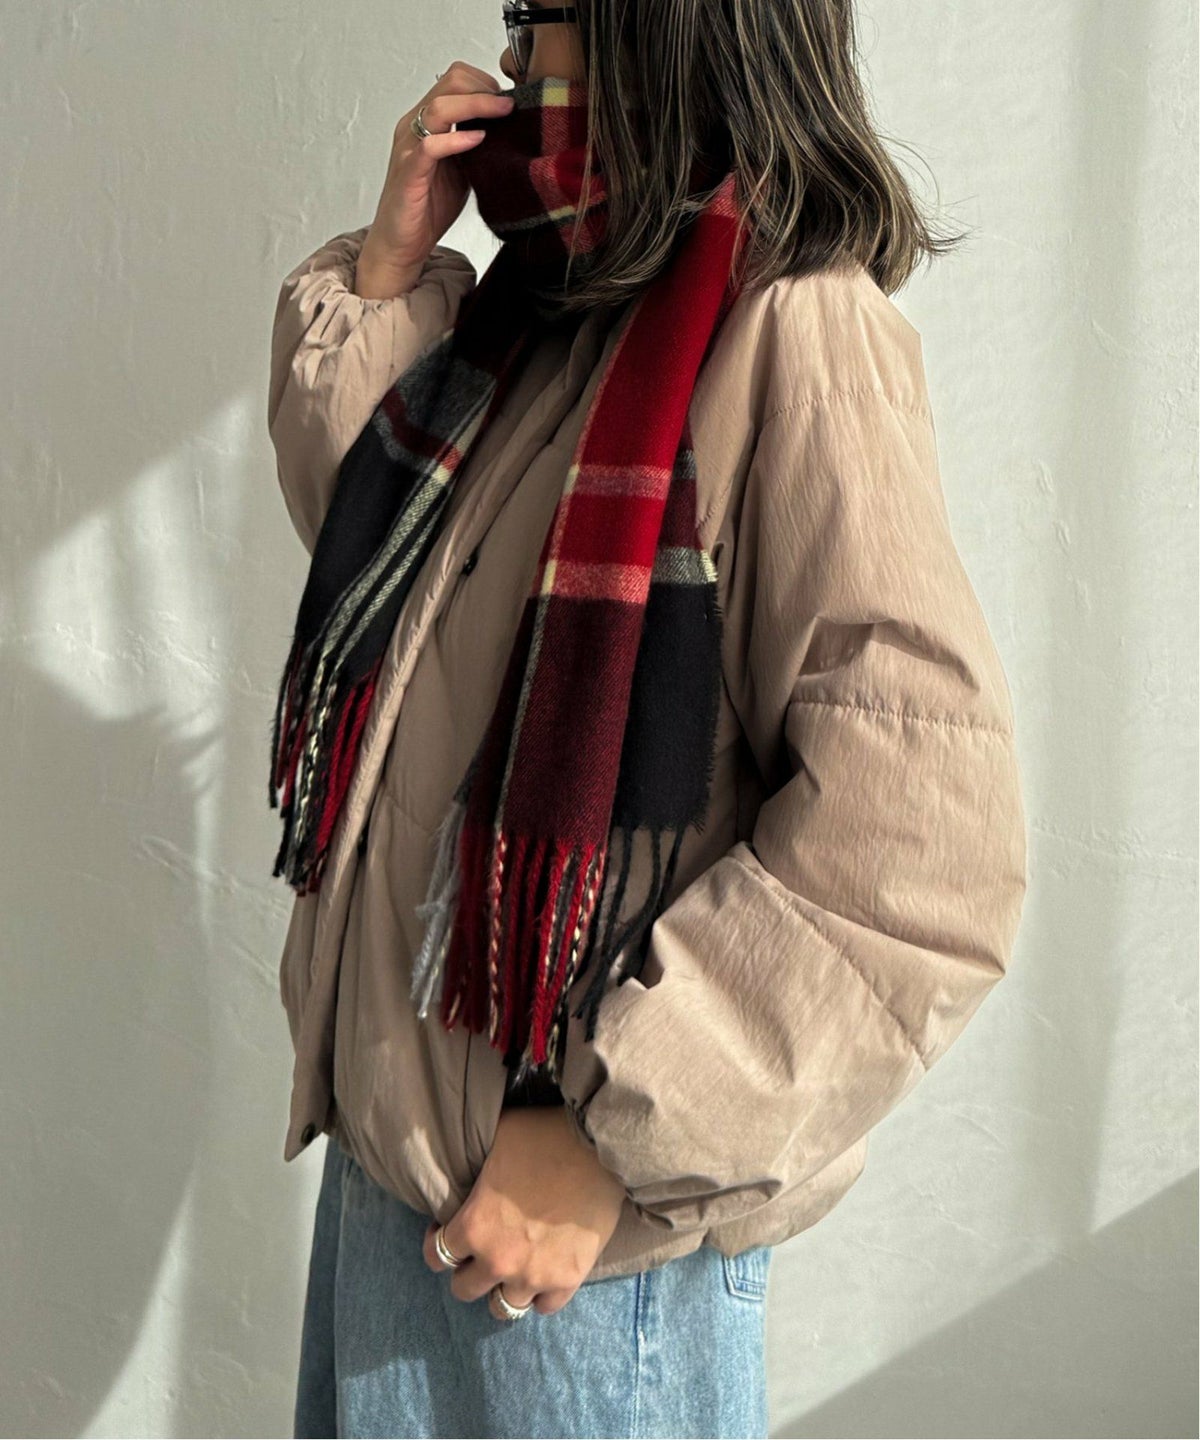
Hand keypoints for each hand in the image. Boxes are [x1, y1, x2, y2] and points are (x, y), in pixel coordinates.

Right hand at [355, 60, 514, 296]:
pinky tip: (479, 141)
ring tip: (503, 113)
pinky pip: (430, 146)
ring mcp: (409, 147)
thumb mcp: (463, 168)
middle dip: (485, 87)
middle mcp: (414, 127)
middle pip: (449, 82)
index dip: (485, 82)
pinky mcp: (409, 173)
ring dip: (477, 104)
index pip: (455, 79)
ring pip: (439, 107)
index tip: (509, 99)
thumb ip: (477, 146)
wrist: (402, 244)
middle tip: (509, 105)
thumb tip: (510, 130)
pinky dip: (457, 139)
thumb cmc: (429, 207)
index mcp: (427, 122)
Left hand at [422, 1105, 626, 1317]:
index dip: (438, 1242)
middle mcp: (498, 1260)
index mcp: (474, 1226)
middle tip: (481, 1250)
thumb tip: (462, 1162)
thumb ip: (473, 1165)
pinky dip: (539, 1295)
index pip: (437, 1256)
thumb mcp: (496, 1138)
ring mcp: (534, 1275)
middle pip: (464, 1289)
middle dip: (468, 1270)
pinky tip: (541, 1274)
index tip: (449, 1230)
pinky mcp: (568, 1280)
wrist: (600, 1148)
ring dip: (502, 1288)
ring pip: (502, 1308)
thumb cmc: (544, 1136)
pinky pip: (544, 1307)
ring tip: (511, 1267)